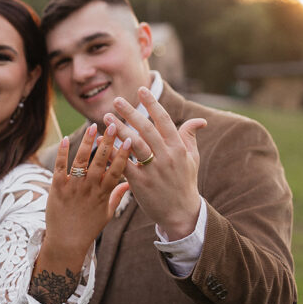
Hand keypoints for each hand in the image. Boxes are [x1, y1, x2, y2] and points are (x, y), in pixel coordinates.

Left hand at [43, 122, 131, 262]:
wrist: (66, 242)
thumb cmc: (88, 229)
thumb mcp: (107, 214)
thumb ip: (117, 196)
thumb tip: (129, 183)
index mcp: (103, 194)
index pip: (116, 171)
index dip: (123, 155)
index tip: (130, 140)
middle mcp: (89, 189)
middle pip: (100, 162)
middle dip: (107, 143)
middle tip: (113, 126)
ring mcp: (73, 188)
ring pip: (81, 161)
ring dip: (87, 143)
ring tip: (94, 127)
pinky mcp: (57, 188)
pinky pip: (60, 167)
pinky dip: (63, 152)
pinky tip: (67, 138)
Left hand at [104, 86, 206, 239]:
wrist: (181, 214)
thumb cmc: (184, 183)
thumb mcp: (192, 159)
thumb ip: (190, 137)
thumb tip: (200, 120)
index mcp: (178, 148)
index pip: (164, 120)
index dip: (152, 104)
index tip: (141, 89)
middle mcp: (166, 157)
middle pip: (146, 129)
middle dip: (131, 112)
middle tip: (117, 100)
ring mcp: (153, 170)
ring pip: (134, 144)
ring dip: (119, 129)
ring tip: (107, 118)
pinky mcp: (140, 184)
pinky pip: (124, 164)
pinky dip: (112, 153)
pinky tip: (102, 143)